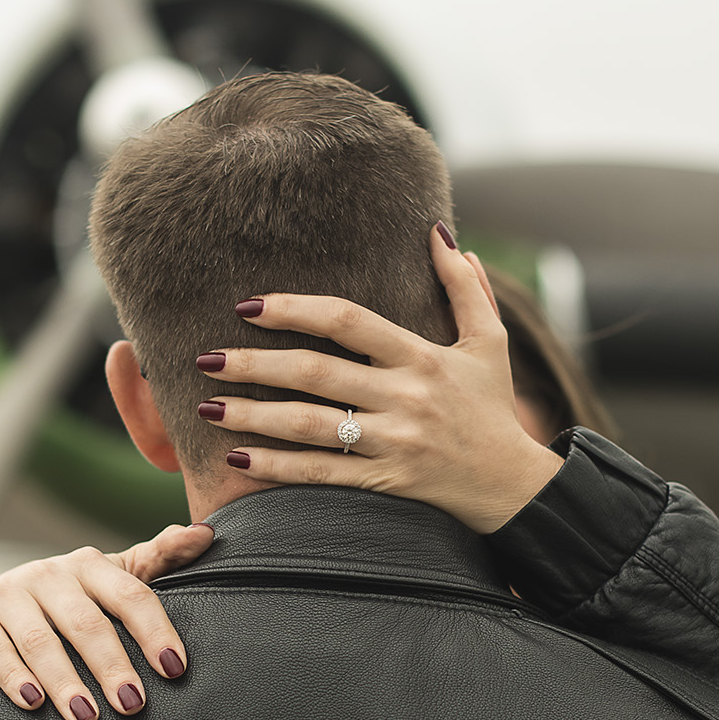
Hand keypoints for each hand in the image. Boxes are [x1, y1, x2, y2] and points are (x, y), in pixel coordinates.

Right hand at [0, 523, 212, 719]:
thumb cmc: (70, 599)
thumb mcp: (111, 578)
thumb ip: (156, 560)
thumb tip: (206, 534)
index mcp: (89, 564)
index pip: (129, 594)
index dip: (153, 631)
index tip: (174, 669)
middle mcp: (48, 574)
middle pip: (86, 622)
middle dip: (111, 665)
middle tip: (132, 705)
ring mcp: (7, 594)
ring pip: (40, 640)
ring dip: (65, 680)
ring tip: (86, 716)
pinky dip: (13, 677)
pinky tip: (33, 703)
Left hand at [199, 225, 563, 532]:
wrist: (513, 487)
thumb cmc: (492, 409)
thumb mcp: (490, 342)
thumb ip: (463, 287)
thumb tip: (437, 232)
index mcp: (422, 357)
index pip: (348, 321)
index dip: (296, 309)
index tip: (249, 306)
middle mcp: (404, 399)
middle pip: (317, 373)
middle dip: (255, 364)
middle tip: (206, 357)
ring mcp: (392, 444)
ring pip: (311, 427)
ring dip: (254, 416)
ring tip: (208, 406)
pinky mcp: (385, 484)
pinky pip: (321, 475)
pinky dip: (276, 468)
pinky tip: (237, 460)